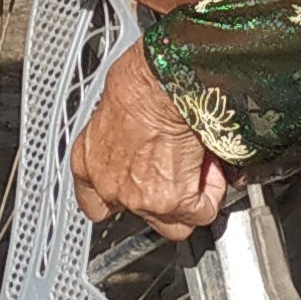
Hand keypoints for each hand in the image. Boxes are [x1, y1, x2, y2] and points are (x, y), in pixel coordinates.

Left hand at [73, 39, 230, 234]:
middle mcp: (108, 184)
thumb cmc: (143, 77)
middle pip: (138, 215)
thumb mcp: (117, 102)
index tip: (138, 186)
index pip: (95, 201)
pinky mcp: (170, 201)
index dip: (121, 197)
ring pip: (172, 222)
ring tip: (200, 167)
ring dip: (189, 199)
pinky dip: (211, 193)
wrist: (164, 82)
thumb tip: (145, 128)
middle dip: (162, 197)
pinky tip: (212, 166)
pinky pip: (200, 212)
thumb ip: (126, 130)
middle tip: (179, 173)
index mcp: (87, 159)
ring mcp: (137, 197)